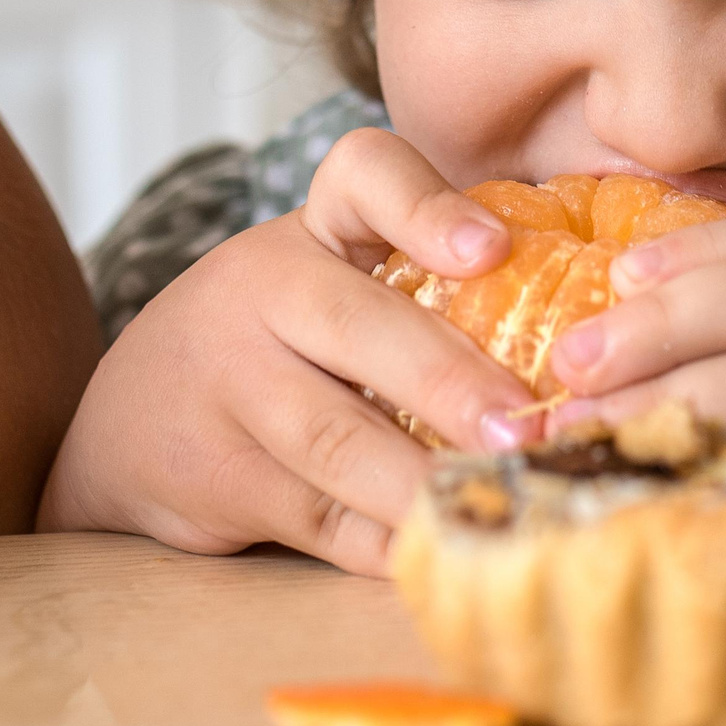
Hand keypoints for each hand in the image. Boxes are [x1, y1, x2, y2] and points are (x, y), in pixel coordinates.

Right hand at [37, 129, 541, 573]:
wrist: (128, 418)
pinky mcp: (218, 475)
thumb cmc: (284, 341)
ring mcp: (231, 385)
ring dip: (424, 479)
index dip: (426, 205)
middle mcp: (266, 291)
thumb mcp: (336, 280)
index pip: (365, 174)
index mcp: (318, 230)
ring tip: (499, 499)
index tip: (490, 249)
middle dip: (449, 381)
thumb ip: (431, 285)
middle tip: (526, 427)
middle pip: (355, 324)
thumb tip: (597, 331)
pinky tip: (449, 551)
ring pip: (335, 439)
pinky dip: (388, 543)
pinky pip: (318, 518)